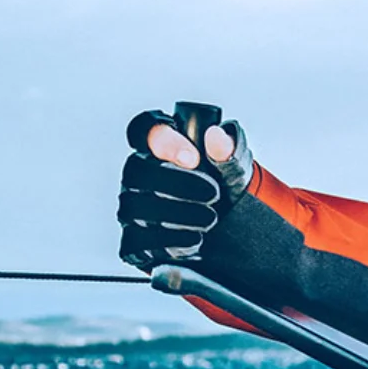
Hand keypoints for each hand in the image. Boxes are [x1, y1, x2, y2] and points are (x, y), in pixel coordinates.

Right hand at [117, 108, 253, 272]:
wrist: (232, 225)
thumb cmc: (225, 183)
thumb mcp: (235, 164)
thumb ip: (228, 147)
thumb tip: (216, 137)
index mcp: (159, 145)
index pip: (144, 129)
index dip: (164, 142)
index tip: (194, 158)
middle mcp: (138, 173)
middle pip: (136, 171)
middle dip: (175, 183)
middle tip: (213, 193)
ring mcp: (132, 205)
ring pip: (134, 205)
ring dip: (175, 213)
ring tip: (210, 218)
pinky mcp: (133, 238)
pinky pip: (135, 239)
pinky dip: (166, 239)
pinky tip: (194, 238)